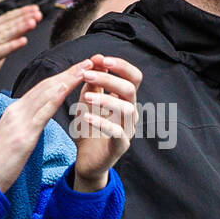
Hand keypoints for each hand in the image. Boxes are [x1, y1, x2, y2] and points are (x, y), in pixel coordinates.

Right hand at [0, 4, 40, 90]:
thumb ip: (8, 35)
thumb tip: (26, 23)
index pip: (6, 18)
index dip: (21, 12)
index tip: (35, 8)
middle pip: (7, 25)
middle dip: (23, 18)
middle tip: (38, 13)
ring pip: (4, 36)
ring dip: (19, 28)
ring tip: (33, 23)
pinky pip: (0, 51)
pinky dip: (12, 45)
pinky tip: (23, 41)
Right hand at [0, 59, 90, 191]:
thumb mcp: (15, 138)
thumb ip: (27, 125)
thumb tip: (39, 119)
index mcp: (15, 111)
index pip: (42, 89)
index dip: (61, 77)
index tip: (79, 69)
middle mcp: (16, 111)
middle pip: (46, 85)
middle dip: (69, 72)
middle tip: (89, 61)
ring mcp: (18, 121)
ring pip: (46, 93)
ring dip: (68, 79)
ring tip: (86, 69)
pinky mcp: (22, 135)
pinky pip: (42, 112)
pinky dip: (56, 97)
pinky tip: (68, 87)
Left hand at [68, 54, 140, 191]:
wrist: (86, 159)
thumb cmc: (89, 128)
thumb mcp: (87, 101)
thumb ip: (93, 83)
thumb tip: (95, 59)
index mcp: (125, 99)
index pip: (133, 77)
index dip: (121, 66)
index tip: (101, 58)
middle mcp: (130, 112)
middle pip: (130, 89)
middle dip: (109, 78)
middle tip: (87, 74)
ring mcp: (128, 129)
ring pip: (127, 109)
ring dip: (106, 99)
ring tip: (86, 97)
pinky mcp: (121, 146)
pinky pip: (117, 132)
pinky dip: (102, 122)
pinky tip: (87, 117)